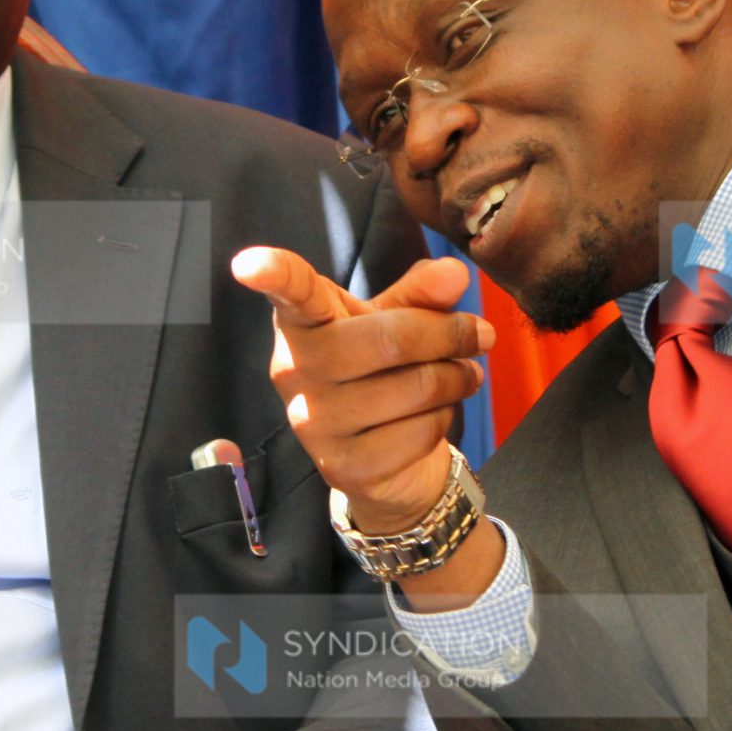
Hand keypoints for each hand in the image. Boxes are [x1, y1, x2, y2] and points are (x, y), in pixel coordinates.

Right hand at [231, 249, 493, 534]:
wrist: (382, 462)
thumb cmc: (381, 373)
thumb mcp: (397, 323)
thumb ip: (422, 295)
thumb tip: (455, 272)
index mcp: (303, 324)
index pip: (289, 294)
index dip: (273, 275)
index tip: (249, 264)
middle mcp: (294, 370)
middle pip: (388, 339)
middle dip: (448, 334)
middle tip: (481, 334)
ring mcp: (313, 422)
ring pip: (414, 387)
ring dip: (457, 378)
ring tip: (464, 375)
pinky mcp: (341, 466)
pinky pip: (419, 431)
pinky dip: (443, 420)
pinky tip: (434, 416)